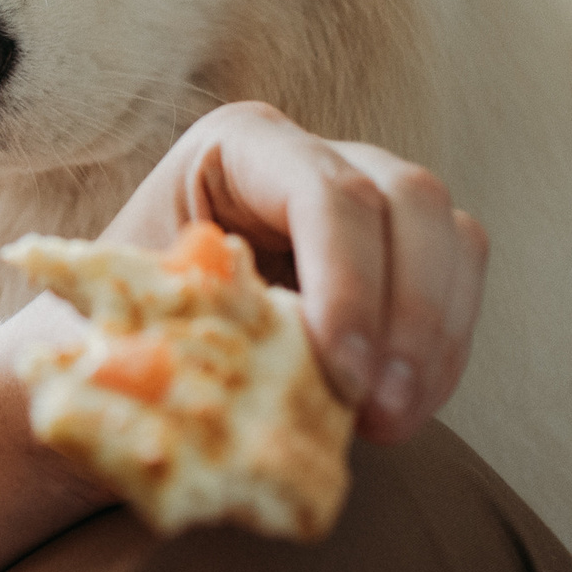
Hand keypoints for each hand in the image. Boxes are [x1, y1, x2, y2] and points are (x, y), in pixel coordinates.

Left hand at [103, 101, 487, 442]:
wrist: (128, 346)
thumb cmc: (113, 326)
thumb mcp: (118, 321)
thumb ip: (156, 343)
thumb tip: (182, 398)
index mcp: (239, 147)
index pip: (323, 191)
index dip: (348, 281)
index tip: (343, 376)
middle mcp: (315, 156)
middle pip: (408, 199)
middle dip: (410, 313)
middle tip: (379, 412)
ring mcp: (369, 197)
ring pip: (452, 237)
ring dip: (435, 339)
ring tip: (387, 424)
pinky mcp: (400, 253)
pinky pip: (458, 286)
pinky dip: (442, 355)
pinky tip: (399, 413)